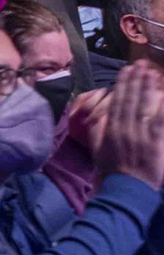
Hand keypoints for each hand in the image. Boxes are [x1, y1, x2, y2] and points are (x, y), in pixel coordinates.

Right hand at [96, 60, 163, 190]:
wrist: (125, 189)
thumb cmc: (110, 170)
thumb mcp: (97, 148)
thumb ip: (98, 130)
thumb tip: (99, 114)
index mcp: (111, 129)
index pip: (118, 101)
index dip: (123, 85)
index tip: (126, 71)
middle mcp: (125, 128)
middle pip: (131, 100)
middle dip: (136, 81)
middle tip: (141, 65)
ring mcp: (141, 135)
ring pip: (145, 107)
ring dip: (148, 89)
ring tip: (152, 74)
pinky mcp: (155, 143)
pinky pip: (160, 122)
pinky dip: (162, 108)